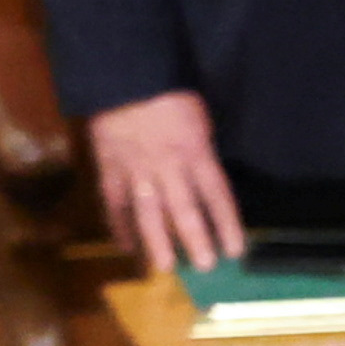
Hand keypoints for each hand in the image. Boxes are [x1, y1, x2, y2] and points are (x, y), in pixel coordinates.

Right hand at [88, 88, 246, 272]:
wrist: (124, 78)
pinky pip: (114, 202)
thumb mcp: (200, 122)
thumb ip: (203, 156)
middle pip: (183, 209)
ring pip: (147, 211)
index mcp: (195, 153)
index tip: (235, 251)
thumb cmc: (170, 97)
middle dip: (195, 239)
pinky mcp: (109, 167)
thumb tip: (208, 188)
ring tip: (163, 267)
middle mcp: (168, 166)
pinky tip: (127, 247)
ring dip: (155, 241)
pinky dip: (119, 225)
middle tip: (204, 267)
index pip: (217, 196)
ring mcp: (136, 168)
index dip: (227, 225)